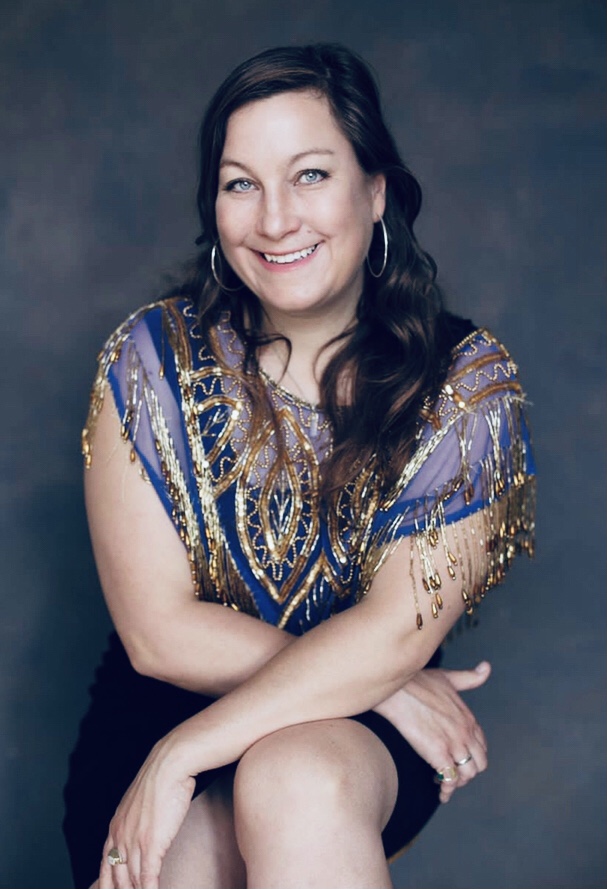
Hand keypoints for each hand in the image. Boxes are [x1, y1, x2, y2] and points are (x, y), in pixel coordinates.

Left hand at [98, 737, 194, 888]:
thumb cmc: (160, 778)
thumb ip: (136, 819)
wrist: (169, 765)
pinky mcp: (151, 845)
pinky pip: (147, 878)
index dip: (106, 884)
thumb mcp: (140, 801)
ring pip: (131, 881)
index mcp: (115, 826)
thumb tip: (143, 829)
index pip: (104, 865)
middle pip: (116, 878)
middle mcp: (120, 837)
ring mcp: (134, 842)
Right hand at [374, 662, 490, 802]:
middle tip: (450, 772)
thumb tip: (486, 668)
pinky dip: (447, 790)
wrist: (395, 688)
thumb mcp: (448, 677)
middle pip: (478, 763)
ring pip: (467, 774)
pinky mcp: (438, 753)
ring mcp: (454, 743)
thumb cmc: (417, 681)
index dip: (471, 755)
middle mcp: (466, 732)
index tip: (458, 758)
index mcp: (468, 717)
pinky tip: (440, 792)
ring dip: (458, 782)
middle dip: (467, 771)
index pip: (481, 746)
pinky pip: (451, 780)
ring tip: (443, 782)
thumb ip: (470, 677)